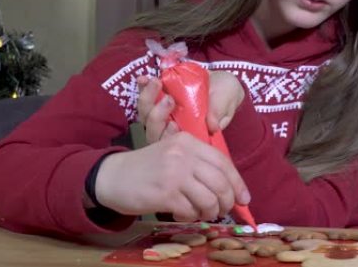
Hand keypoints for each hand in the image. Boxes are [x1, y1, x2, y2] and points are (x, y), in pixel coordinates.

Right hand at [94, 131, 250, 221]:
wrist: (113, 176)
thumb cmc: (147, 168)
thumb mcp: (173, 154)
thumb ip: (198, 162)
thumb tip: (231, 186)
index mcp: (187, 141)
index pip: (224, 162)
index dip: (237, 183)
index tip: (244, 198)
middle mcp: (182, 154)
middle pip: (221, 183)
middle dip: (227, 202)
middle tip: (222, 210)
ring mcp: (174, 174)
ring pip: (209, 200)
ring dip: (209, 212)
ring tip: (200, 213)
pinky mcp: (165, 194)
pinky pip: (191, 211)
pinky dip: (190, 217)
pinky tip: (181, 213)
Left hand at [137, 71, 244, 141]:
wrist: (221, 81)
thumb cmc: (225, 96)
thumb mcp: (227, 102)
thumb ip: (219, 112)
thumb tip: (212, 125)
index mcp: (188, 135)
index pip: (173, 145)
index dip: (168, 138)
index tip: (174, 125)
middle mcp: (172, 128)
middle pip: (154, 132)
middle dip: (156, 116)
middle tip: (169, 99)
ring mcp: (163, 114)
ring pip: (145, 115)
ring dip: (147, 99)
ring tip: (156, 82)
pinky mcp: (157, 98)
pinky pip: (144, 96)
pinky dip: (142, 87)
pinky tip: (144, 78)